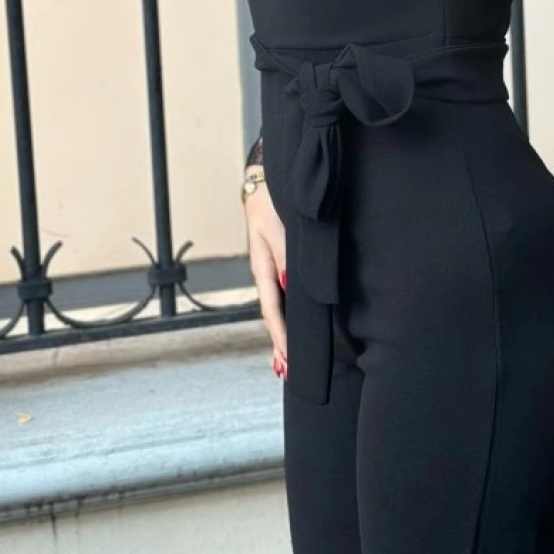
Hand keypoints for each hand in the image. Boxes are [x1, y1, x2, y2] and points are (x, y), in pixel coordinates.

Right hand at [243, 162, 287, 380]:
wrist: (265, 181)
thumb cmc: (273, 202)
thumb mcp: (278, 228)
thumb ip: (285, 256)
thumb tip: (288, 287)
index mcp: (263, 267)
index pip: (272, 308)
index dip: (280, 334)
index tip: (287, 357)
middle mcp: (266, 272)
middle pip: (273, 314)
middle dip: (278, 342)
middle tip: (284, 371)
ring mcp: (271, 269)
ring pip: (277, 307)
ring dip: (281, 333)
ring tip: (284, 361)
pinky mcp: (279, 263)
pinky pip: (282, 295)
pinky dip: (285, 316)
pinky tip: (291, 326)